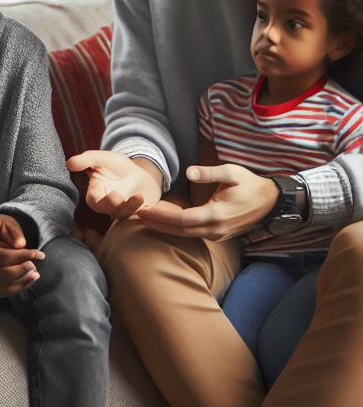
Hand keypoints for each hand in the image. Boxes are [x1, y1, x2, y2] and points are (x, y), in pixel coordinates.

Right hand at [66, 151, 163, 219]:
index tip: (100, 192)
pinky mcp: (135, 215)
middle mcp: (106, 203)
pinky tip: (147, 206)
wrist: (142, 175)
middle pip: (104, 209)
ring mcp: (120, 211)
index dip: (95, 198)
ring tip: (138, 197)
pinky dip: (143, 213)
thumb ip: (87, 159)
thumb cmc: (119, 166)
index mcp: (97, 191)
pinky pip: (138, 218)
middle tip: (117, 196)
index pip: (91, 199)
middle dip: (111, 204)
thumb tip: (69, 163)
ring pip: (121, 215)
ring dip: (129, 207)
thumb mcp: (104, 158)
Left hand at [135, 163, 279, 240]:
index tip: (143, 211)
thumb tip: (190, 172)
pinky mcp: (218, 234)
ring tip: (144, 218)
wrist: (271, 203)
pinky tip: (163, 221)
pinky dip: (176, 229)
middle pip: (180, 231)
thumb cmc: (250, 185)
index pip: (183, 219)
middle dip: (157, 224)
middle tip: (135, 216)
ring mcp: (218, 234)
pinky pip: (193, 234)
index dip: (161, 217)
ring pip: (185, 234)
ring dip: (165, 228)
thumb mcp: (232, 173)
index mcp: (217, 215)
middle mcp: (216, 229)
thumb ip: (210, 172)